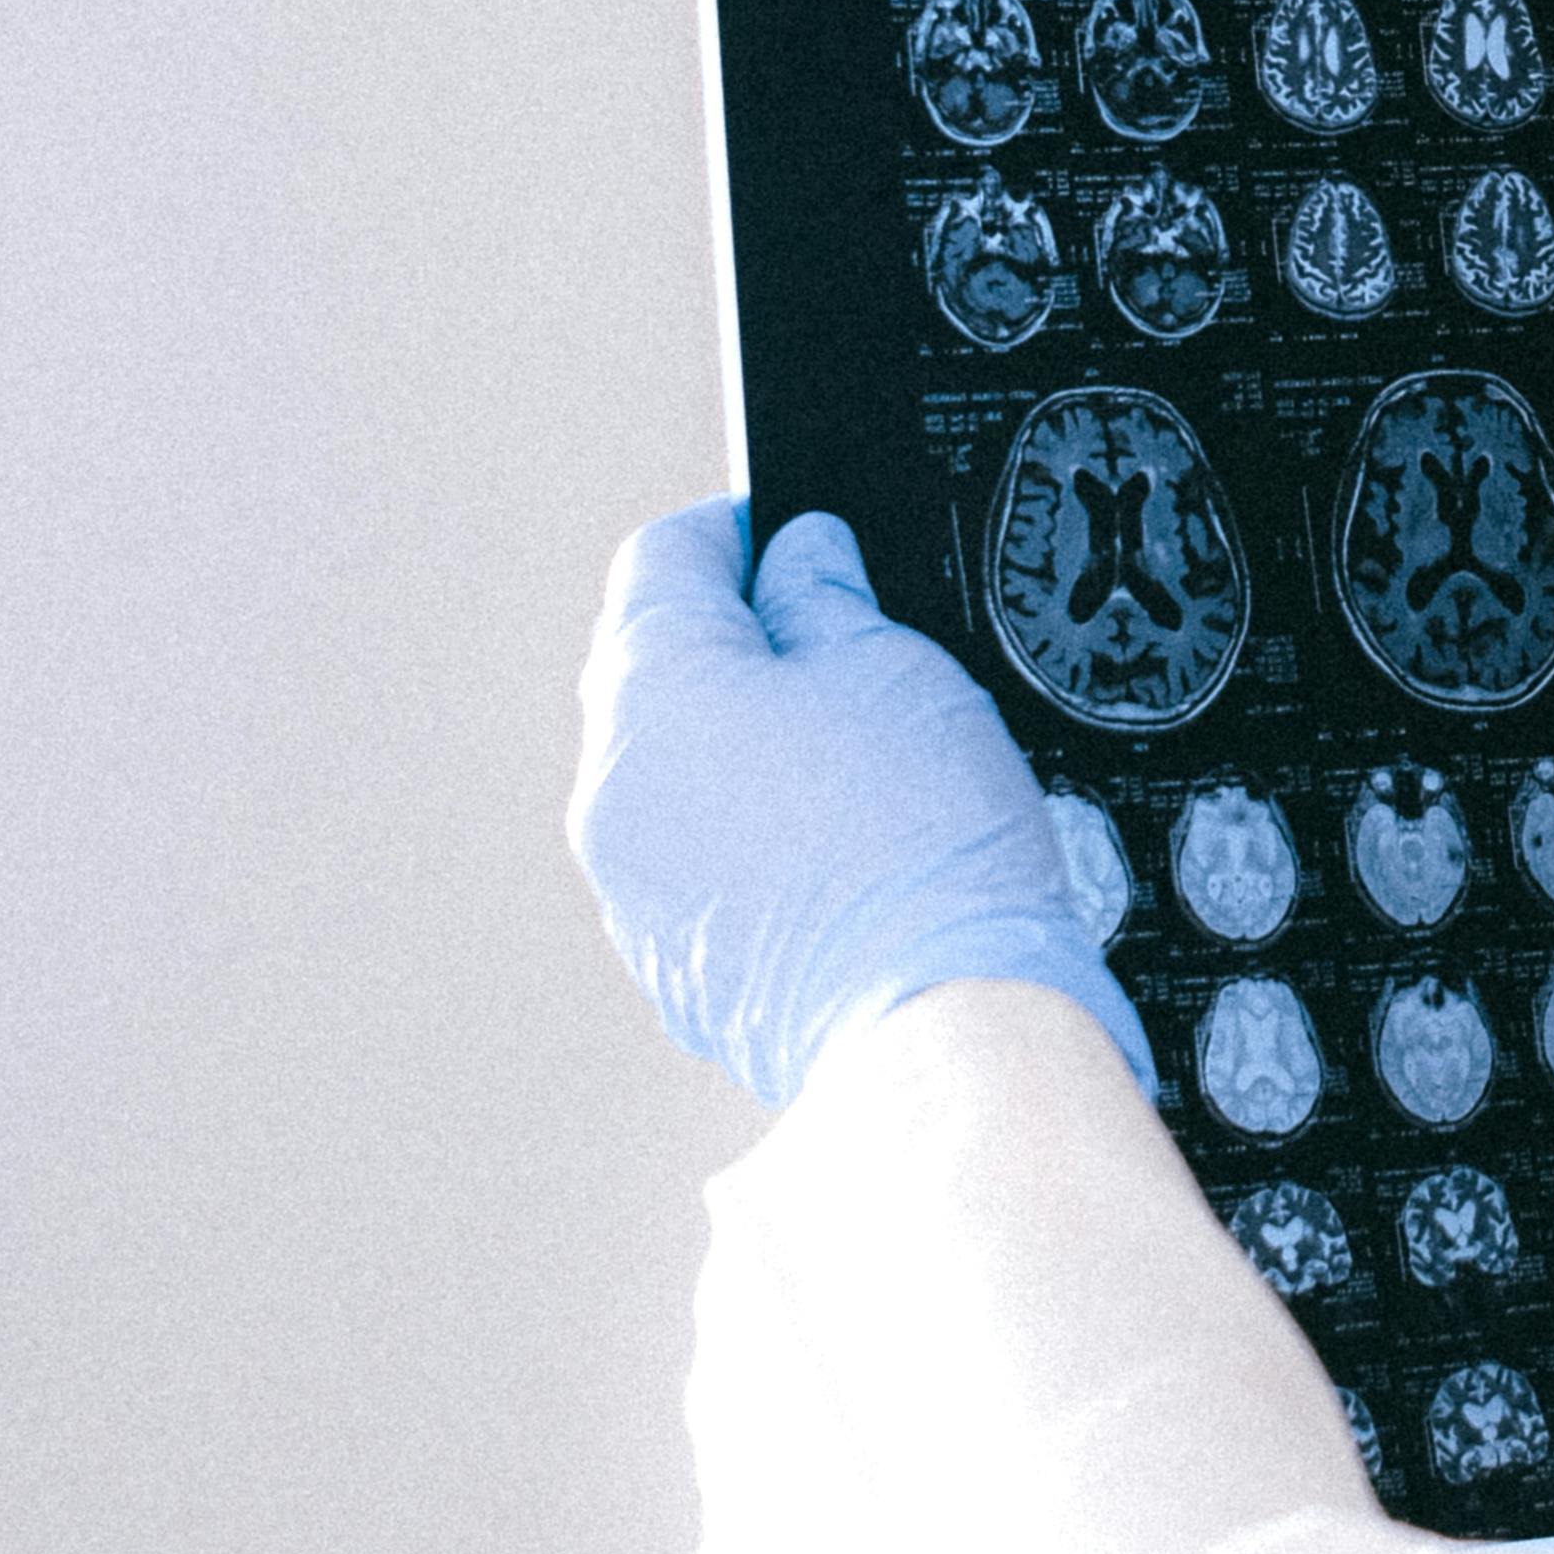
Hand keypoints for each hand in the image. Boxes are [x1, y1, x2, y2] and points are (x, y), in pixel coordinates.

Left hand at [567, 501, 1156, 1111]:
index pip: (663, 560)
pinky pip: (692, 861)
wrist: (939, 1022)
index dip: (736, 531)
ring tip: (853, 757)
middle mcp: (614, 786)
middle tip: (841, 642)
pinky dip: (745, 836)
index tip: (792, 533)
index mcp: (653, 690)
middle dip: (735, 641)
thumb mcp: (897, 667)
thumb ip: (826, 595)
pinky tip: (837, 845)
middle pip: (653, 667)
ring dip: (738, 745)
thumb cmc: (920, 847)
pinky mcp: (669, 960)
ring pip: (672, 771)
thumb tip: (801, 559)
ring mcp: (631, 884)